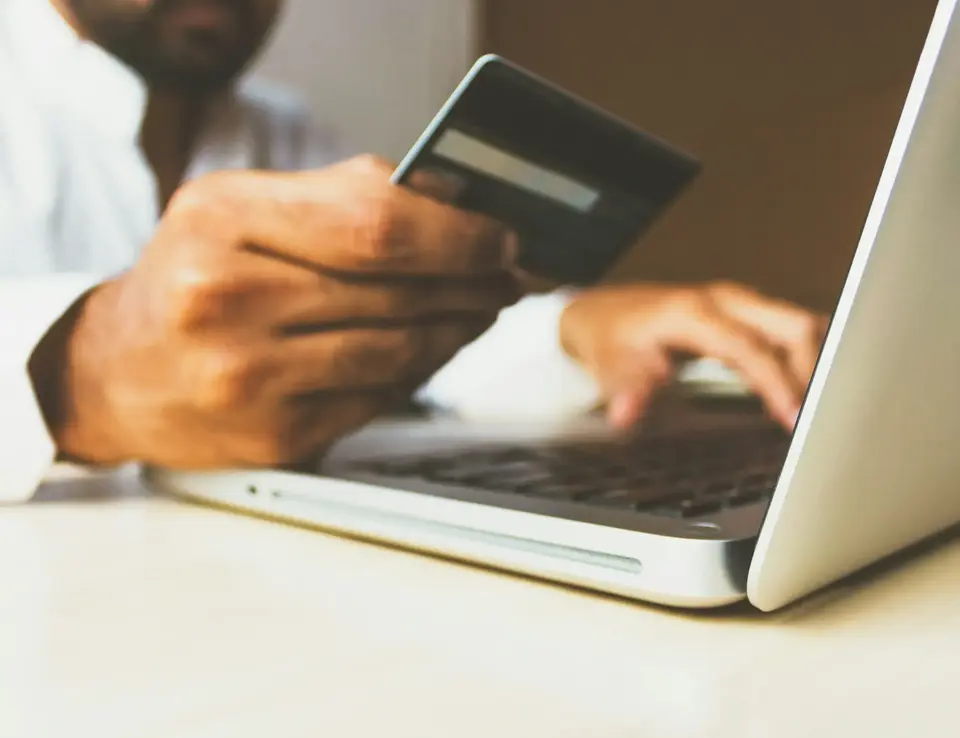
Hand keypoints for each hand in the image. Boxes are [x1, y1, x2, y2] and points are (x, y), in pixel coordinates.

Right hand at [31, 155, 519, 467]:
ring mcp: (248, 378)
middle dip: (472, 282)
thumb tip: (456, 200)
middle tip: (508, 276)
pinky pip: (378, 398)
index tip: (502, 237)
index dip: (458, 234)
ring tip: (481, 309)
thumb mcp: (242, 208)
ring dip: (457, 330)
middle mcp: (226, 299)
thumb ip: (343, 195)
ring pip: (398, 352)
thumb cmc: (192, 277)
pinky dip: (420, 371)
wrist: (117, 372)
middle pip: (396, 290)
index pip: (375, 224)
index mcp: (222, 220)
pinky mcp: (273, 436)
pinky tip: (434, 349)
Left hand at [559, 281, 827, 429]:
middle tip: (820, 417)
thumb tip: (626, 414)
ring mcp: (739, 303)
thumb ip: (625, 389)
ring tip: (823, 408)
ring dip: (816, 363)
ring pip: (799, 324)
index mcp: (695, 312)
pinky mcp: (746, 313)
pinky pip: (790, 331)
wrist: (602, 312)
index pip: (751, 347)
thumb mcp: (609, 363)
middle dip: (813, 370)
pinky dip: (806, 358)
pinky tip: (808, 390)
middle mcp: (724, 300)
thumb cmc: (609, 337)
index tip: (794, 417)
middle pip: (792, 326)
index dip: (777, 382)